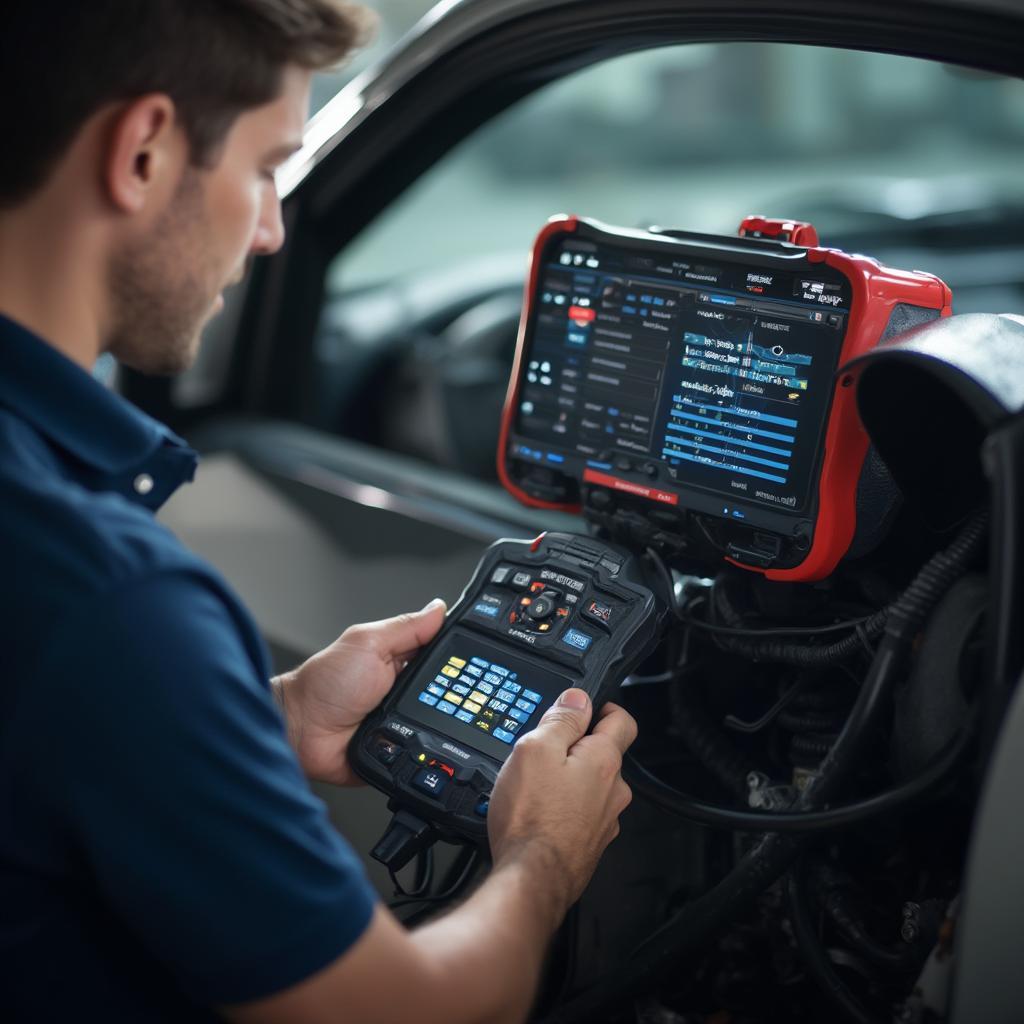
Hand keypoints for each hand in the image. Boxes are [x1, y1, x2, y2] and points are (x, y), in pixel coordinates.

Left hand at [274, 598, 446, 784]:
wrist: (301, 730)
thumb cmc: (324, 684)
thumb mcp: (368, 643)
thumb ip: (405, 628)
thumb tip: (438, 608)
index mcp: (399, 658)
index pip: (441, 653)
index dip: (459, 656)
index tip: (479, 658)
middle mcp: (404, 689)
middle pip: (447, 690)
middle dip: (456, 693)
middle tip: (459, 694)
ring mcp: (404, 719)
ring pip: (442, 722)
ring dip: (443, 722)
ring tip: (438, 718)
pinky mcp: (401, 748)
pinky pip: (426, 748)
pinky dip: (429, 747)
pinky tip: (430, 742)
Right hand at [486, 689, 636, 917]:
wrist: (531, 880)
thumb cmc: (532, 819)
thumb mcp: (534, 750)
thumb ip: (560, 720)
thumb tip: (578, 699)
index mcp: (604, 761)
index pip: (622, 720)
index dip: (604, 706)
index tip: (584, 708)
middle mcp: (613, 792)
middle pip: (604, 755)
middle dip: (578, 747)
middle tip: (545, 749)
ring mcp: (604, 821)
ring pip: (591, 787)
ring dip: (569, 780)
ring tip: (535, 786)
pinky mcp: (590, 844)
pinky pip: (581, 814)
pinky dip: (563, 808)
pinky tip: (538, 814)